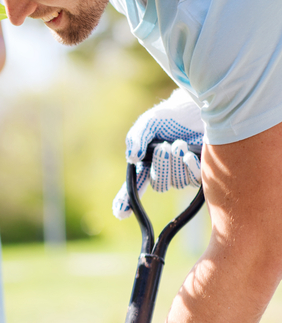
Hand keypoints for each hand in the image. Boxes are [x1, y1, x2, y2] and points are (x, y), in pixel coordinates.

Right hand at [112, 87, 203, 219]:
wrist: (198, 109)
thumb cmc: (171, 115)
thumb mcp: (148, 123)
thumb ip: (136, 138)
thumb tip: (132, 158)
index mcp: (146, 164)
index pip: (134, 187)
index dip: (125, 202)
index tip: (120, 213)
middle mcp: (163, 173)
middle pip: (159, 185)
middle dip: (161, 167)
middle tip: (164, 147)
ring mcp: (182, 174)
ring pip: (177, 183)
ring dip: (177, 164)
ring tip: (179, 144)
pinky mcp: (202, 172)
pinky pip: (194, 181)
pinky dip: (190, 169)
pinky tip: (189, 156)